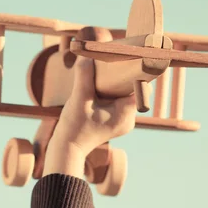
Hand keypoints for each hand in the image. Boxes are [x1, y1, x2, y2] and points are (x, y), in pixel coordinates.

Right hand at [42, 55, 138, 177]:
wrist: (67, 149)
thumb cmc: (74, 127)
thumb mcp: (78, 99)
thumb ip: (84, 77)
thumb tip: (87, 57)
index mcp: (126, 114)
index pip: (140, 87)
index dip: (134, 72)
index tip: (124, 60)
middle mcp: (128, 119)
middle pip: (131, 90)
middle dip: (120, 77)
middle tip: (108, 65)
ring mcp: (121, 122)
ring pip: (122, 95)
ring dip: (113, 86)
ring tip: (99, 78)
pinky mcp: (113, 122)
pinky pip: (116, 102)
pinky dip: (108, 94)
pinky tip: (96, 90)